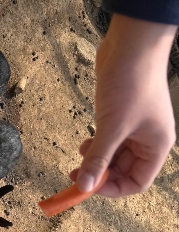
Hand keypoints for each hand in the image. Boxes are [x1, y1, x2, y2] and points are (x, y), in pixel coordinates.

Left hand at [71, 14, 176, 196]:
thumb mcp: (111, 127)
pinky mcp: (122, 115)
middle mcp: (148, 139)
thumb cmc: (131, 83)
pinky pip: (109, 140)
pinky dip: (96, 145)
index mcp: (156, 146)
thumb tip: (84, 186)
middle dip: (101, 174)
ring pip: (114, 156)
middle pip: (124, 171)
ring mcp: (135, 127)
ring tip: (81, 154)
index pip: (137, 183)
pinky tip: (85, 142)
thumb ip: (98, 159)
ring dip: (96, 159)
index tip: (90, 186)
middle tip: (75, 175)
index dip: (113, 189)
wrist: (132, 43)